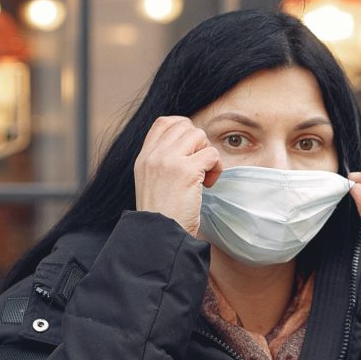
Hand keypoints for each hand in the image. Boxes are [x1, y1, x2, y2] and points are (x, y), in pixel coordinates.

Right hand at [134, 116, 223, 236]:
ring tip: (203, 177)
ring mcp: (169, 161)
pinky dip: (216, 169)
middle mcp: (154, 155)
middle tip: (199, 167)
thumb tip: (190, 143)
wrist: (160, 236)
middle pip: (185, 127)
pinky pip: (212, 154)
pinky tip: (207, 185)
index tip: (192, 150)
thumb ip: (163, 161)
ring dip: (208, 155)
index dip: (183, 129)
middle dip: (199, 144)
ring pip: (199, 135)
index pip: (164, 123)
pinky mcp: (186, 171)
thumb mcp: (152, 181)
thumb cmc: (163, 214)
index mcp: (144, 157)